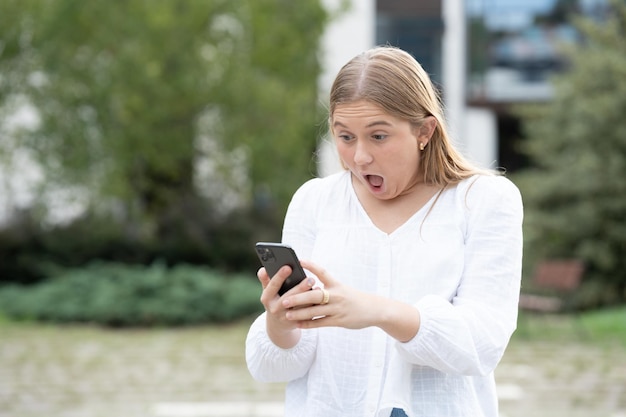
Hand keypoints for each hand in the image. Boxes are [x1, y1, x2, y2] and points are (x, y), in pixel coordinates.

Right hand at [257, 265, 316, 347]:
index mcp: (267, 298)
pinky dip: (314, 306)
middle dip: (300, 288)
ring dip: (309, 298)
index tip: (288, 267)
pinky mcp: (296, 324)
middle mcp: (274, 309)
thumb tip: (263, 269)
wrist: (278, 324)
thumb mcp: (268, 292)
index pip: (272, 286)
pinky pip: (306, 315)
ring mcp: (285, 318)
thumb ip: (266, 280)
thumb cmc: (274, 301)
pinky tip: (321, 298)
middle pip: (288, 298)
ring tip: (318, 288)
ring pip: (299, 308)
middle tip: (310, 279)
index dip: (279, 276)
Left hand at [281, 260, 420, 341]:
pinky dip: (308, 324)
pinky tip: (298, 324)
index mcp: (337, 284)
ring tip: (287, 314)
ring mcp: (338, 309)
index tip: (300, 261)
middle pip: (315, 295)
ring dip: (300, 313)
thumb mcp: (343, 289)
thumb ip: (327, 288)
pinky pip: (321, 323)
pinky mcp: (339, 321)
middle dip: (298, 298)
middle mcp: (337, 295)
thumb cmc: (354, 298)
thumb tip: (307, 287)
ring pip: (315, 311)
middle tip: (284, 300)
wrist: (374, 310)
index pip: (323, 272)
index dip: (311, 266)